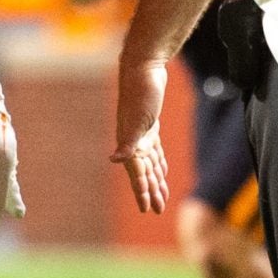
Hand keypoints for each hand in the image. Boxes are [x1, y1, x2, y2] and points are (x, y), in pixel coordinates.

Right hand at [111, 52, 171, 213]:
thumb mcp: (137, 119)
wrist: (143, 67)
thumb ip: (127, 141)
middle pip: (145, 172)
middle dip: (151, 191)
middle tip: (158, 210)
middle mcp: (134, 141)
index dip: (142, 192)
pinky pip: (154, 150)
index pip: (137, 174)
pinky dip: (159, 162)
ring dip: (157, 179)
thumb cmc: (140, 93)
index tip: (147, 209)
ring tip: (162, 196)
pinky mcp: (150, 124)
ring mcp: (142, 133)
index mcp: (130, 143)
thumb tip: (114, 159)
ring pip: (151, 163)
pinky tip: (162, 170)